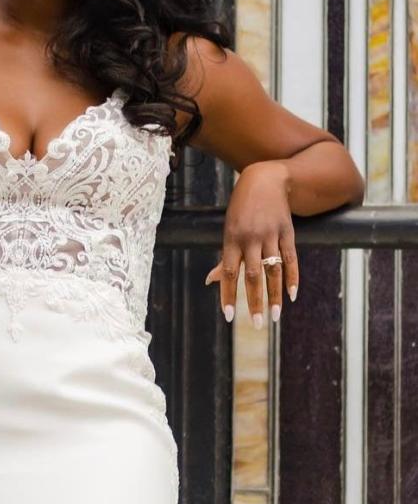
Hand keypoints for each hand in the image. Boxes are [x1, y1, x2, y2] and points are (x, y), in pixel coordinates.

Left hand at [205, 161, 298, 327]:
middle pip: (252, 275)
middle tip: (256, 324)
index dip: (228, 295)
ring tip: (274, 316)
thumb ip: (224, 258)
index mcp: (232, 239)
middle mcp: (251, 238)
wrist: (266, 179)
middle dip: (254, 301)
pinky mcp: (288, 232)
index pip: (229, 272)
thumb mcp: (228, 230)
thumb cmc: (241, 210)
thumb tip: (211, 281)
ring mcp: (271, 235)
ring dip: (274, 296)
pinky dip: (292, 278)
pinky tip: (291, 296)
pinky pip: (291, 259)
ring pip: (273, 270)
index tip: (228, 316)